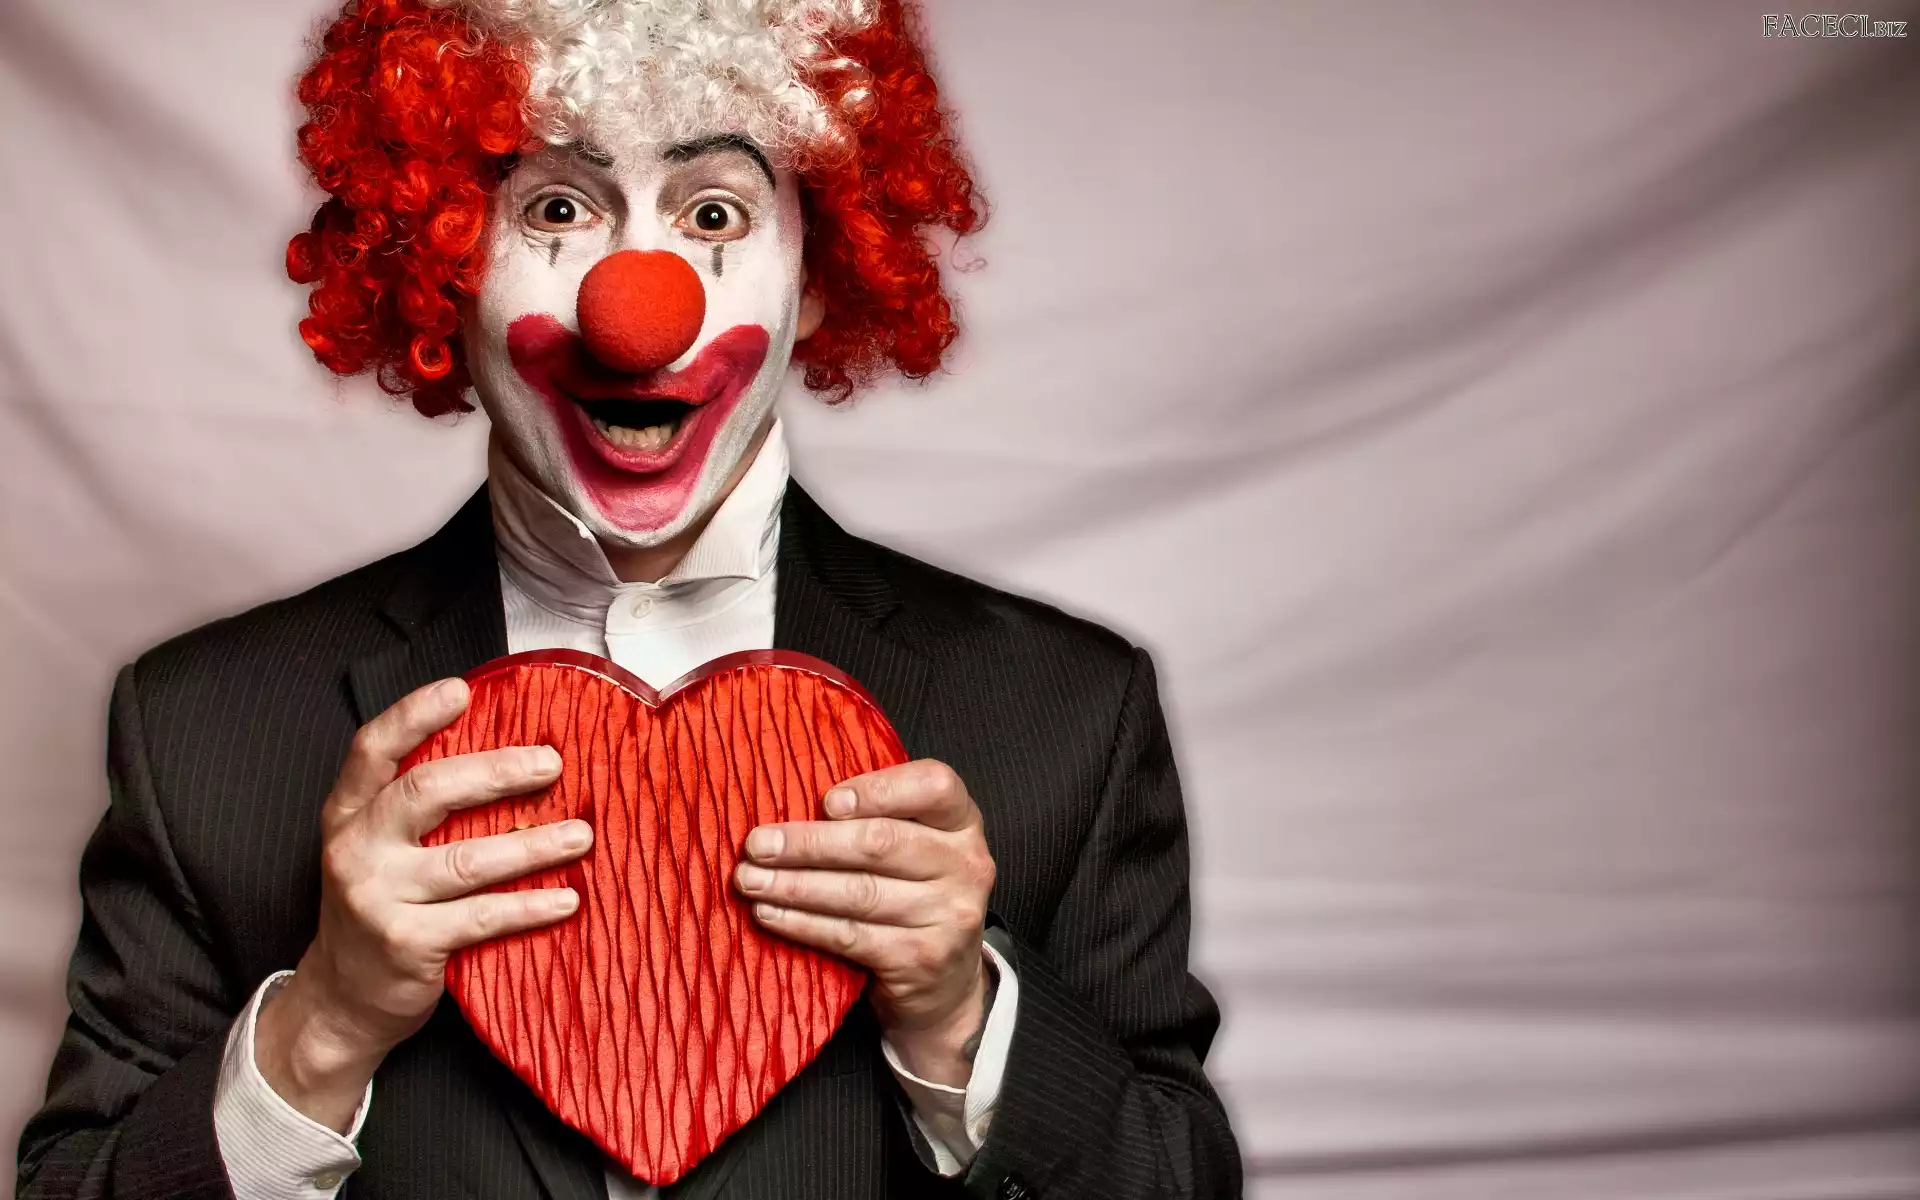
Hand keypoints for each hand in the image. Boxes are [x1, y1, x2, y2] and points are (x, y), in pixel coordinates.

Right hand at [254, 677, 592, 1130]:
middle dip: (496, 773)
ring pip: (466, 861)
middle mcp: (356, 849)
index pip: (372, 749)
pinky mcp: (406, 943)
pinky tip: (566, 900)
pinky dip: (529, 907)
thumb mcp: (378, 847)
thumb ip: (418, 806)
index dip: (413, 715)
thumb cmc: (381, 906)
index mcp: (348, 813)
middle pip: (426, 793)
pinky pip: (479, 918)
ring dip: (532, 845)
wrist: (342, 999)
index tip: (460, 691)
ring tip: (581, 835)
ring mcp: (377, 898)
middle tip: (551, 764)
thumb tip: (512, 756)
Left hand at [733, 759, 995, 1086]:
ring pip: (859, 893)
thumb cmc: (911, 893)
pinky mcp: (921, 960)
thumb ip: (877, 816)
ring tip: (749, 880)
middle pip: (881, 843)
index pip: (934, 785)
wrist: (944, 984)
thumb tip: (788, 796)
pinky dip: (802, 923)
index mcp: (961, 821)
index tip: (826, 801)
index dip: (878, 789)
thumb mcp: (914, 844)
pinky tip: (769, 912)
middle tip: (756, 845)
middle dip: (809, 843)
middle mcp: (966, 865)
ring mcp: (948, 916)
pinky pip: (850, 936)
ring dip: (794, 885)